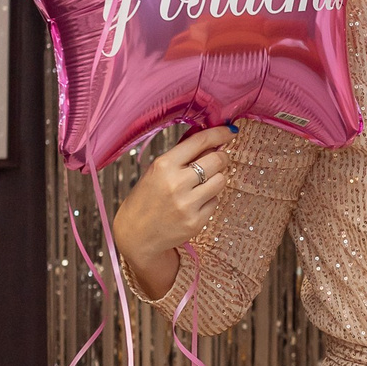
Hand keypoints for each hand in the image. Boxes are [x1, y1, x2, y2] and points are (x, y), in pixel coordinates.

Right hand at [113, 127, 235, 295]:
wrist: (136, 235)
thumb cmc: (146, 199)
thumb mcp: (155, 171)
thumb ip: (181, 155)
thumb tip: (208, 138)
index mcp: (163, 165)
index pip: (200, 141)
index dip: (220, 133)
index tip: (230, 131)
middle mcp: (176, 183)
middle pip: (217, 160)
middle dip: (221, 157)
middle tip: (218, 159)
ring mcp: (187, 204)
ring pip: (221, 180)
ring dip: (216, 178)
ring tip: (201, 184)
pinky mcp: (196, 222)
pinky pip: (215, 201)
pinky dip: (209, 199)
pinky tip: (194, 203)